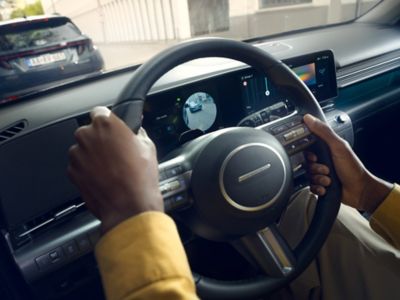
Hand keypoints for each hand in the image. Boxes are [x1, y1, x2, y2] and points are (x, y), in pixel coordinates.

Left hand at [68, 107, 162, 232]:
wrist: (129, 206)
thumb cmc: (140, 177)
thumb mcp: (148, 146)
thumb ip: (137, 132)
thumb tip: (135, 129)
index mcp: (106, 124)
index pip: (100, 112)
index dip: (107, 121)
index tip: (111, 129)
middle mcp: (87, 136)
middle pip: (89, 131)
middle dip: (99, 139)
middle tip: (115, 152)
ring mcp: (77, 154)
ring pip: (82, 149)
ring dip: (92, 155)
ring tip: (110, 168)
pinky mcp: (72, 172)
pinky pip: (78, 166)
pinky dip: (87, 170)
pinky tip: (103, 178)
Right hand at [303, 114, 392, 212]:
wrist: (360, 191)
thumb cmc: (353, 168)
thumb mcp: (338, 146)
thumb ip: (323, 131)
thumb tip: (309, 118)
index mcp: (326, 149)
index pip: (307, 147)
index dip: (308, 153)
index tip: (314, 156)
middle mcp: (323, 161)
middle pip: (306, 163)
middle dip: (316, 168)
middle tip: (326, 168)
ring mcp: (321, 173)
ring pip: (309, 175)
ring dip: (319, 178)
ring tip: (329, 179)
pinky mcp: (320, 185)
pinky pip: (311, 186)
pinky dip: (318, 188)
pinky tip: (326, 187)